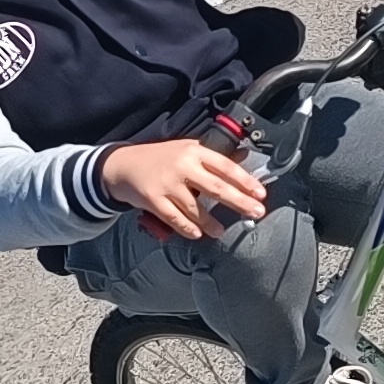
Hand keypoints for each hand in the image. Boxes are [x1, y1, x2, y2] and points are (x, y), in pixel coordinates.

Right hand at [102, 136, 268, 242]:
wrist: (123, 165)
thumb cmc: (160, 158)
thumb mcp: (187, 149)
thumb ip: (213, 158)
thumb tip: (244, 157)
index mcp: (193, 151)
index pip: (225, 166)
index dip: (245, 180)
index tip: (260, 193)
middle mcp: (182, 166)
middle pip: (216, 187)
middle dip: (239, 201)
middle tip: (256, 212)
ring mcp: (167, 184)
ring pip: (195, 208)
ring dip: (210, 222)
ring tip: (221, 230)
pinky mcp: (154, 200)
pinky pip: (175, 219)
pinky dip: (188, 228)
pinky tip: (198, 234)